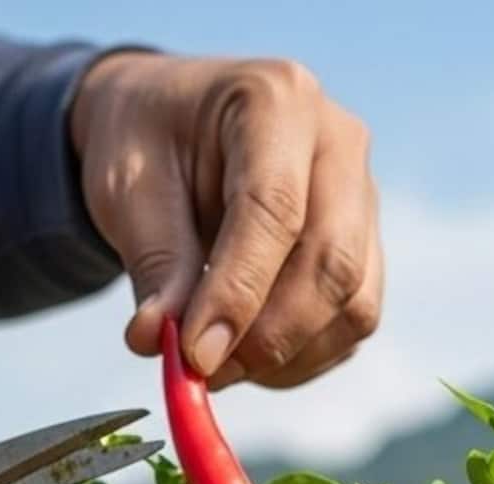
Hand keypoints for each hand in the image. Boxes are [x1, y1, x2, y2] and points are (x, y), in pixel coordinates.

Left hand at [70, 51, 380, 388]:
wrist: (173, 124)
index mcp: (275, 99)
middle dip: (269, 336)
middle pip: (332, 260)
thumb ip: (154, 262)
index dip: (238, 293)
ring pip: (354, 301)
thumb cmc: (148, 142)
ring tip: (218, 365)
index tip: (196, 357)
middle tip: (205, 374)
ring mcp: (363, 195)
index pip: (275, 209)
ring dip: (288, 355)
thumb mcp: (128, 187)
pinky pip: (353, 321)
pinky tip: (249, 356)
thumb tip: (159, 344)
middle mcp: (338, 142)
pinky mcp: (366, 246)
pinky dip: (303, 357)